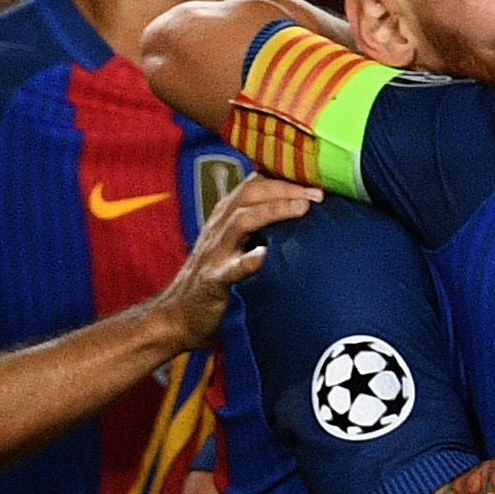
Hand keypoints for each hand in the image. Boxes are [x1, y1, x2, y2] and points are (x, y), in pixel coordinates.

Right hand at [137, 174, 318, 355]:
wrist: (177, 316)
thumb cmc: (216, 281)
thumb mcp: (236, 248)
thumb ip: (260, 231)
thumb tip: (301, 219)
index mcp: (226, 218)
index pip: (253, 184)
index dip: (284, 177)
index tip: (315, 178)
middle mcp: (219, 229)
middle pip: (249, 194)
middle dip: (284, 188)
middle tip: (317, 194)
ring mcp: (215, 253)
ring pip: (241, 220)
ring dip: (273, 211)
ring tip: (302, 209)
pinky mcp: (213, 281)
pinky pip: (231, 268)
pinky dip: (249, 261)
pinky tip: (267, 256)